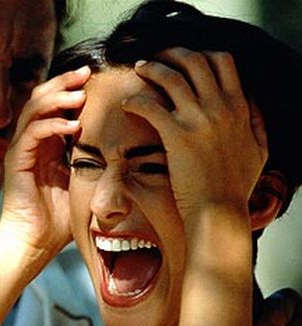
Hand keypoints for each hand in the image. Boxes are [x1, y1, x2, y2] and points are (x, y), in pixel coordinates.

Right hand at [0, 66, 89, 254]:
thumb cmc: (59, 218)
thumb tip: (129, 150)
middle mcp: (32, 140)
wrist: (33, 241)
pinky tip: (72, 125)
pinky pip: (32, 133)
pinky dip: (52, 125)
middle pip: (42, 96)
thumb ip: (95, 163)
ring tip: (80, 94)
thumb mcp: (83, 182)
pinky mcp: (16, 160)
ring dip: (58, 98)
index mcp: (48, 142)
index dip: (73, 86)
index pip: (56, 102)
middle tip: (86, 72)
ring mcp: (22, 148)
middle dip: (64, 82)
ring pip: (34, 108)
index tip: (97, 76)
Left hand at [121, 47, 267, 220]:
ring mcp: (198, 120)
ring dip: (151, 68)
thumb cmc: (236, 186)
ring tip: (138, 69)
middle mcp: (221, 107)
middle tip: (155, 57)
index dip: (201, 54)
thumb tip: (252, 101)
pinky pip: (150, 106)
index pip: (223, 61)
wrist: (219, 210)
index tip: (184, 59)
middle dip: (172, 53)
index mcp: (240, 107)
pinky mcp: (177, 135)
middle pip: (194, 61)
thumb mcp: (259, 150)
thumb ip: (257, 122)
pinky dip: (136, 100)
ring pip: (170, 77)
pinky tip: (128, 104)